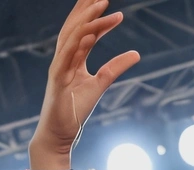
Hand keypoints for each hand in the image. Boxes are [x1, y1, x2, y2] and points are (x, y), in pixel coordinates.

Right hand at [31, 0, 139, 159]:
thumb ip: (116, 67)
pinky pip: (67, 55)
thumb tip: (136, 53)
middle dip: (87, 7)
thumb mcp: (101, 84)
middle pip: (75, 25)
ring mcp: (59, 65)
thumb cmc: (75, 110)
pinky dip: (79, 42)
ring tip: (102, 4)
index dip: (94, 15)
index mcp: (73, 57)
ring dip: (87, 19)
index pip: (84, 29)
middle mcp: (64, 56)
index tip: (107, 1)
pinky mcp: (57, 78)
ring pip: (72, 35)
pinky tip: (91, 31)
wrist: (59, 133)